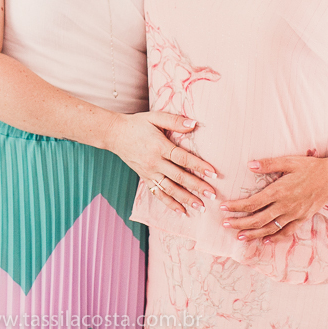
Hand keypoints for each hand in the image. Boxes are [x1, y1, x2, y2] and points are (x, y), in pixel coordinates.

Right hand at [102, 112, 217, 215]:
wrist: (114, 134)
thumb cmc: (137, 124)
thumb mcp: (154, 117)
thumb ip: (174, 121)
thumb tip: (194, 123)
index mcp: (159, 146)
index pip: (183, 159)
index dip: (198, 166)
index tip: (213, 173)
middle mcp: (154, 162)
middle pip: (179, 177)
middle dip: (197, 187)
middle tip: (212, 195)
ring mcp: (149, 172)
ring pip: (170, 189)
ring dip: (186, 199)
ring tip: (200, 207)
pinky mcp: (145, 178)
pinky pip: (158, 194)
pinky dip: (170, 203)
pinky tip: (181, 211)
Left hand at [220, 153, 327, 241]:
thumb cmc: (311, 167)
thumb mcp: (289, 161)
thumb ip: (269, 164)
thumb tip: (249, 165)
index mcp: (279, 191)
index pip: (252, 203)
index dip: (236, 207)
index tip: (223, 207)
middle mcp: (285, 206)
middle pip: (257, 219)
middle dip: (239, 223)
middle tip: (225, 225)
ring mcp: (294, 215)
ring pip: (270, 229)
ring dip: (253, 234)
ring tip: (239, 237)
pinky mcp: (302, 219)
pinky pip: (287, 232)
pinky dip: (275, 238)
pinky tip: (266, 241)